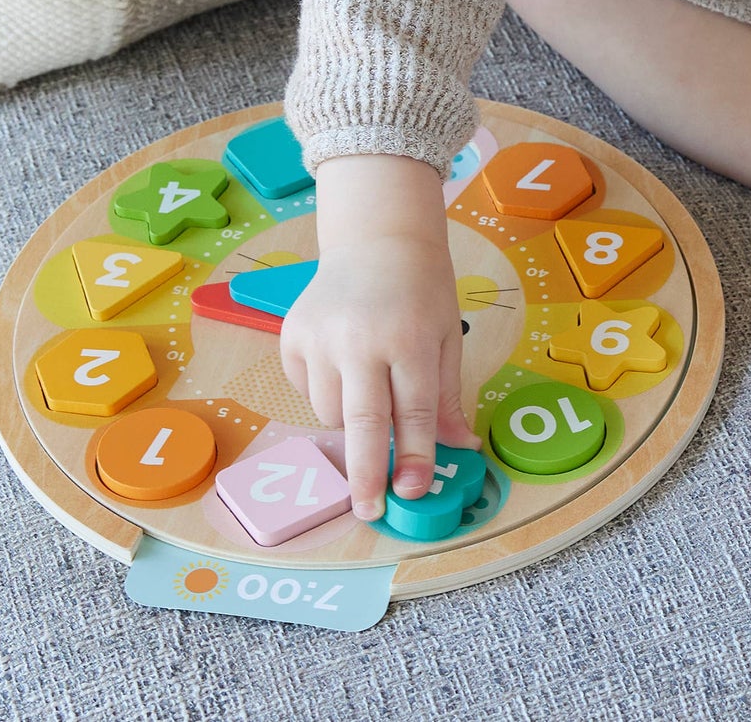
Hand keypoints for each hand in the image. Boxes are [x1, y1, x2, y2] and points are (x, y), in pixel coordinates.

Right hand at [280, 154, 479, 521]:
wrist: (377, 240)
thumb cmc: (423, 289)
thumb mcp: (447, 336)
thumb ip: (447, 396)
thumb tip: (459, 448)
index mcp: (410, 338)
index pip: (413, 411)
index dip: (416, 457)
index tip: (414, 492)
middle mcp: (360, 339)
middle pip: (363, 423)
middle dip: (367, 474)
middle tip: (370, 509)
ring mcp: (320, 338)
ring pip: (330, 413)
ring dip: (352, 422)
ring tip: (371, 387)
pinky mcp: (292, 337)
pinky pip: (308, 390)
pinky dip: (327, 393)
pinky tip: (345, 363)